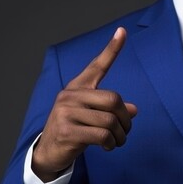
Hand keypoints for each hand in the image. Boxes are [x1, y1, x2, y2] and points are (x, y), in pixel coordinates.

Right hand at [32, 27, 136, 181]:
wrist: (49, 152)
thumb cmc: (74, 130)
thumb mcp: (91, 116)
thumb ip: (110, 109)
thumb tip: (134, 110)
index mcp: (77, 88)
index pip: (97, 66)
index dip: (112, 49)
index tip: (122, 31)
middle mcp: (70, 96)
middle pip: (113, 100)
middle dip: (125, 119)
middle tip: (126, 131)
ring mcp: (66, 113)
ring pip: (110, 121)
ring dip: (120, 136)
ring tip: (117, 141)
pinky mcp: (67, 131)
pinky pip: (102, 135)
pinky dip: (111, 143)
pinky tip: (108, 147)